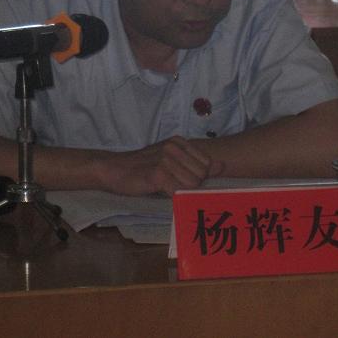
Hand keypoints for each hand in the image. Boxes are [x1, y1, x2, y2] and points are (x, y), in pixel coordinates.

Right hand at [101, 136, 223, 195]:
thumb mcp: (172, 160)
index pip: (206, 165)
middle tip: (169, 182)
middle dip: (188, 185)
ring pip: (191, 186)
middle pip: (200, 177)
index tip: (179, 177)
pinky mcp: (158, 173)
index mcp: (179, 141)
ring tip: (162, 184)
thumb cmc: (143, 168)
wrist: (114, 170)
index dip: (196, 177)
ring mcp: (165, 159)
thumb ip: (198, 163)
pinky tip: (158, 189)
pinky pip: (177, 192)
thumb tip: (222, 166)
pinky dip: (170, 195)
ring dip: (178, 191)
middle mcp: (174, 147)